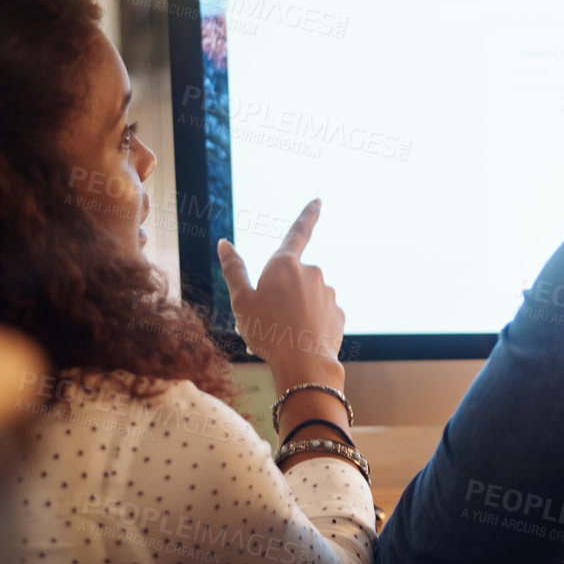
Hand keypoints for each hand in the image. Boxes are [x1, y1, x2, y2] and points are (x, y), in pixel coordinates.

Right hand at [217, 198, 344, 386]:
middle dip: (279, 295)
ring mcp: (328, 292)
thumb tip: (224, 243)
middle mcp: (312, 272)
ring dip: (293, 311)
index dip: (309, 214)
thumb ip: (234, 269)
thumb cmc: (268, 331)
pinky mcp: (339, 313)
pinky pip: (319, 314)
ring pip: (304, 299)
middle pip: (291, 279)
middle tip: (264, 320)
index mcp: (286, 264)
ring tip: (280, 335)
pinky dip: (309, 324)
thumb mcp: (242, 301)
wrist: (304, 364)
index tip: (319, 199)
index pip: (299, 231)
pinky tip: (299, 341)